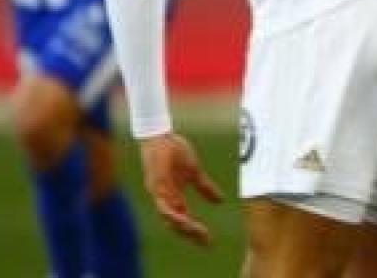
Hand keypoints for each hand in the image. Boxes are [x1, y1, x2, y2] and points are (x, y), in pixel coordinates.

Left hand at [139, 132, 222, 246]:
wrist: (161, 135)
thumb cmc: (174, 150)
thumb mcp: (194, 171)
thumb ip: (205, 187)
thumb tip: (221, 201)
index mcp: (174, 196)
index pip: (185, 219)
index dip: (195, 231)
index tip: (210, 240)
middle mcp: (165, 199)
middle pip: (176, 224)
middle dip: (191, 234)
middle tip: (207, 241)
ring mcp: (159, 194)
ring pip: (169, 218)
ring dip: (184, 227)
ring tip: (198, 232)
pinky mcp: (155, 186)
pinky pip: (162, 205)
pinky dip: (172, 214)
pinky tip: (183, 218)